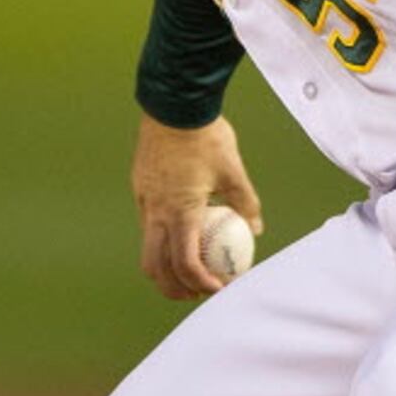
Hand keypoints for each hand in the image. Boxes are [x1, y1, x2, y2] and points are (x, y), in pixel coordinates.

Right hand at [132, 114, 264, 300]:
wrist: (173, 104)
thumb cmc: (205, 136)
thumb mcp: (233, 171)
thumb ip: (245, 203)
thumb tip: (255, 229)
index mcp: (180, 212)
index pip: (186, 264)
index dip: (201, 284)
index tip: (218, 288)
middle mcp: (155, 212)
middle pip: (156, 267)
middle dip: (175, 287)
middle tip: (198, 291)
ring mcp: (144, 201)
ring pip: (147, 248)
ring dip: (166, 266)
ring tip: (189, 268)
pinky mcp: (140, 189)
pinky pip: (147, 225)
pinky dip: (162, 240)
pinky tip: (181, 231)